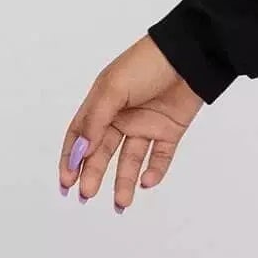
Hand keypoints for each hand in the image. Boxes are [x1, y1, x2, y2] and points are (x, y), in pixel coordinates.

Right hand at [58, 35, 204, 210]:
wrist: (191, 55)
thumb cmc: (147, 64)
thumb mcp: (113, 88)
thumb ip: (95, 121)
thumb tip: (80, 152)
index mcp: (103, 103)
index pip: (79, 136)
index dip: (71, 159)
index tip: (66, 182)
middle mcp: (122, 116)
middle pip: (102, 152)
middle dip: (93, 174)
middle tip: (86, 195)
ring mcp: (146, 124)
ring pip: (131, 160)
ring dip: (124, 181)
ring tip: (121, 202)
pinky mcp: (170, 130)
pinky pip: (160, 156)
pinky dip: (154, 171)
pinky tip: (147, 181)